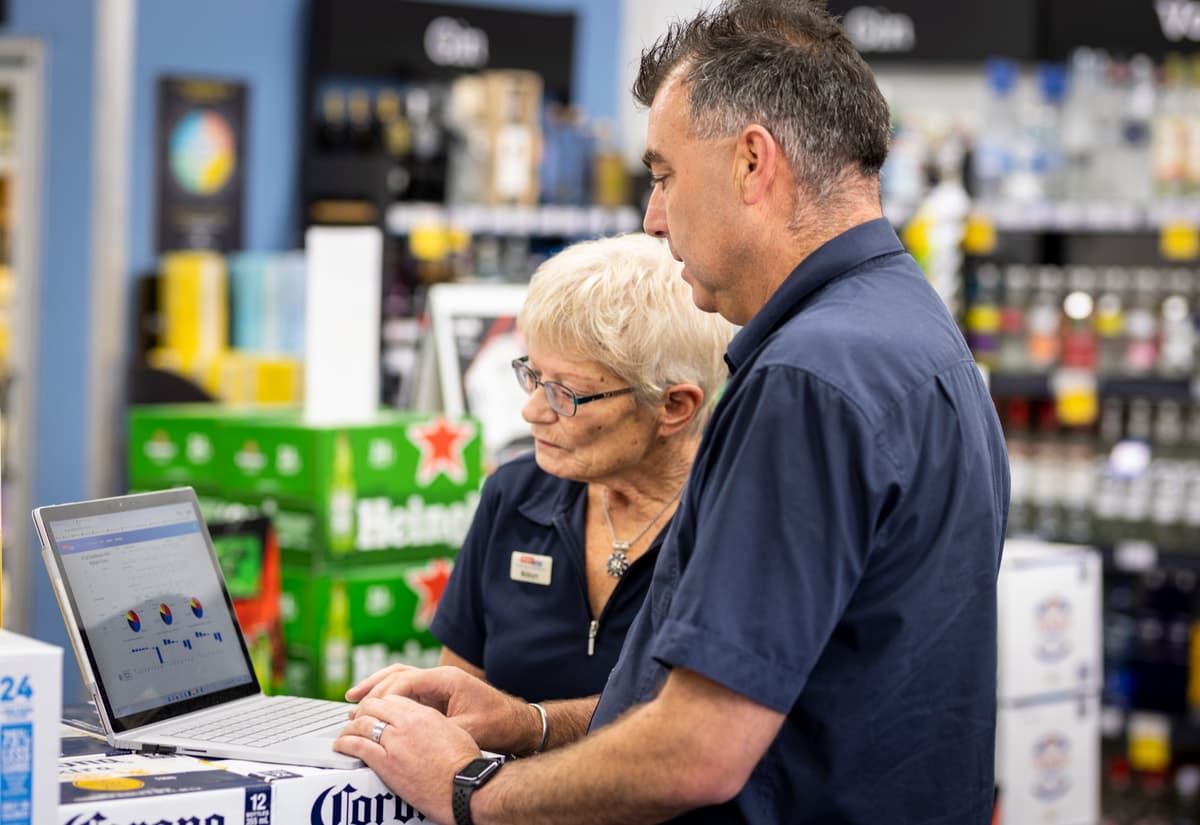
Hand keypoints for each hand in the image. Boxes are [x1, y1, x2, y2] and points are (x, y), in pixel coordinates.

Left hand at [335, 694, 480, 822]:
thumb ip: (433, 723)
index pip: (393, 699)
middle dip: (362, 711)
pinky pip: (358, 746)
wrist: (465, 787)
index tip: (375, 712)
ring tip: (344, 733)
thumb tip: (424, 725)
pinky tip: (340, 746)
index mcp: (424, 714)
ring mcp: (395, 742)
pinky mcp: (387, 763)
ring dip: (349, 727)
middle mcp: (407, 723)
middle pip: (374, 706)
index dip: (380, 704)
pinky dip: (345, 744)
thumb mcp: (453, 732)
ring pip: (362, 724)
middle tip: (355, 719)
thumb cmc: (465, 764)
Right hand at [347, 665, 540, 754]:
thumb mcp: (468, 730)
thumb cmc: (499, 724)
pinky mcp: (437, 694)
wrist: (517, 724)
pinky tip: (375, 707)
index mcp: (447, 679)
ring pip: (400, 678)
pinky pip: (407, 690)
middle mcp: (441, 677)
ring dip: (377, 687)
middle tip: (352, 702)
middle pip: (398, 673)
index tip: (367, 711)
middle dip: (373, 686)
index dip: (383, 695)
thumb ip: (438, 730)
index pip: (405, 680)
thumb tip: (410, 736)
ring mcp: (438, 684)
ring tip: (354, 698)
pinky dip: (389, 696)